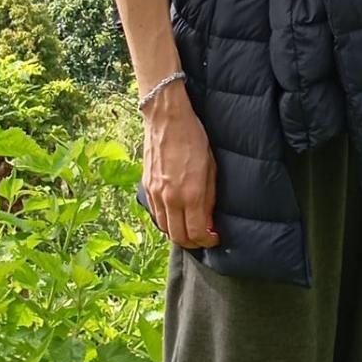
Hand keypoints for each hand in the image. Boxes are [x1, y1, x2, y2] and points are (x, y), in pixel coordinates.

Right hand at [141, 84, 221, 249]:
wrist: (167, 119)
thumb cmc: (194, 138)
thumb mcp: (211, 168)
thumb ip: (209, 198)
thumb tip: (209, 220)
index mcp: (191, 194)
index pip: (197, 233)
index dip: (207, 241)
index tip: (214, 238)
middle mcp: (170, 198)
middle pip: (179, 237)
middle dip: (193, 243)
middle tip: (203, 238)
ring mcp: (155, 194)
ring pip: (165, 228)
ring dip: (178, 233)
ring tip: (190, 227)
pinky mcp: (146, 187)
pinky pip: (155, 214)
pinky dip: (166, 220)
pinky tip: (176, 214)